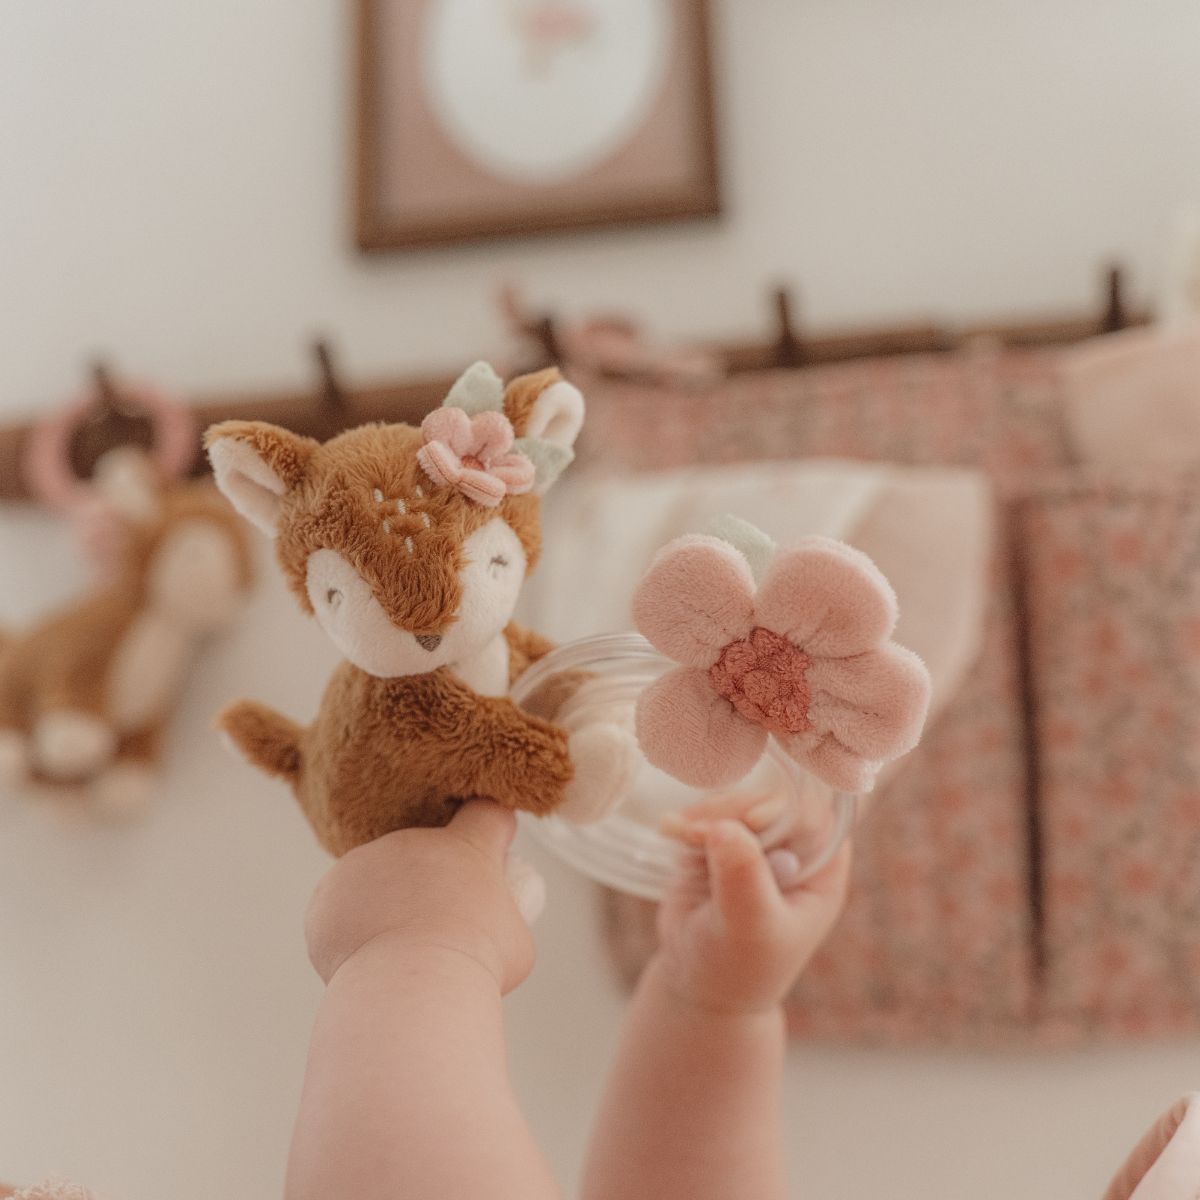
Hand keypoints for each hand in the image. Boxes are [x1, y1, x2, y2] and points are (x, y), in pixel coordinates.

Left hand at [304, 800, 535, 994]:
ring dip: (385, 905)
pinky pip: (339, 909)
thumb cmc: (473, 967)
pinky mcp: (328, 895)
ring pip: (377, 880)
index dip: (492, 831)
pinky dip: (348, 931)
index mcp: (465, 846)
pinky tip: (363, 959)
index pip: (485, 814)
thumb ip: (499, 922)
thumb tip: (487, 929)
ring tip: (397, 956)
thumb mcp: (515, 943)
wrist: (411, 988)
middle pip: (423, 854)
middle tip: (436, 933)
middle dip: (429, 885)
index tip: (493, 853)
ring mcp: (365, 864)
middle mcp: (412, 842)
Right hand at [654, 792, 851, 1016]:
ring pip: (735, 804)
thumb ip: (744, 880)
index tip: (752, 820)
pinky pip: (707, 816)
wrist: (699, 984)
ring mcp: (756, 846)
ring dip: (704, 815)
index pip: (815, 818)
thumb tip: (726, 828)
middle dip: (732, 812)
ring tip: (679, 836)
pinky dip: (688, 821)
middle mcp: (795, 852)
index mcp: (821, 872)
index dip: (786, 809)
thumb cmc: (739, 967)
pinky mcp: (721, 845)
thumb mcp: (749, 928)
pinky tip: (669, 831)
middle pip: (769, 802)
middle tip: (697, 833)